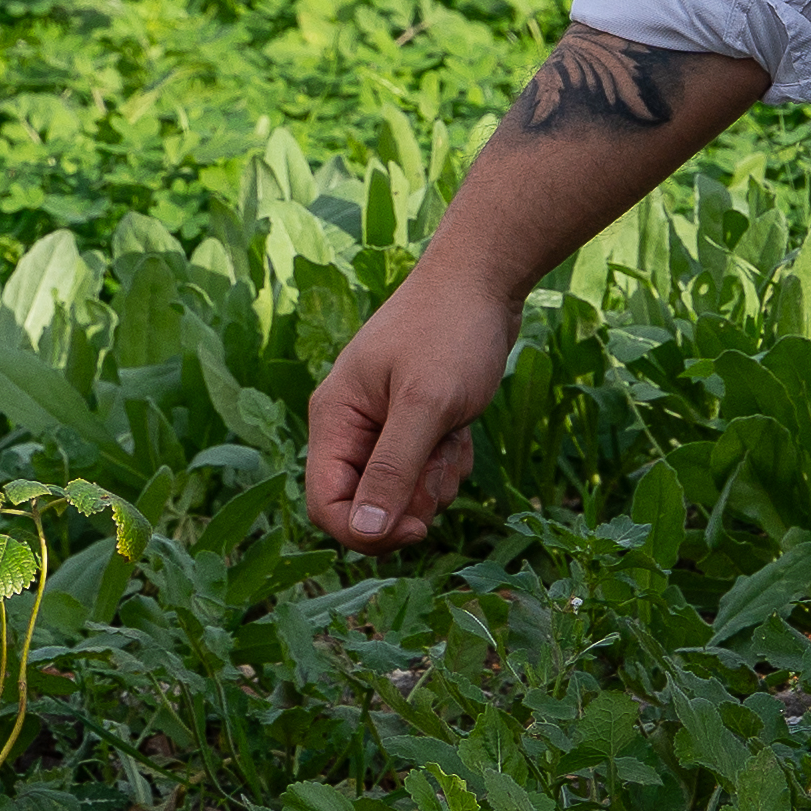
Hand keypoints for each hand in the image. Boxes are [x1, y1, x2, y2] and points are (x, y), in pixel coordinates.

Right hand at [302, 265, 519, 549]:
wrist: (484, 279)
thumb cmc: (451, 330)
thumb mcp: (425, 404)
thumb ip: (393, 468)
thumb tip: (366, 531)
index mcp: (335, 419)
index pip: (326, 505)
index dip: (366, 531)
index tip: (416, 527)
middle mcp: (351, 426)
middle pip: (367, 504)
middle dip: (410, 500)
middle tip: (442, 466)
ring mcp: (383, 425)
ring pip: (401, 492)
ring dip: (435, 480)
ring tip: (454, 436)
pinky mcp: (414, 423)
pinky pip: (424, 471)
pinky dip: (447, 461)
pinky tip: (462, 428)